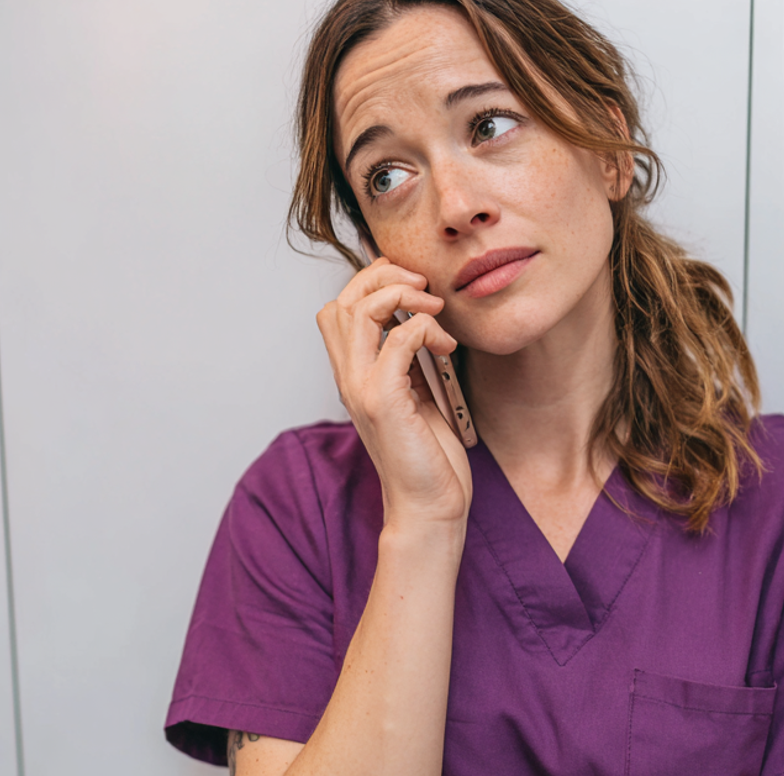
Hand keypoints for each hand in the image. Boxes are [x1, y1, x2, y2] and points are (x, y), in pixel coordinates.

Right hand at [316, 257, 472, 528]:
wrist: (429, 507)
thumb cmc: (428, 457)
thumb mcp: (415, 395)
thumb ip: (406, 360)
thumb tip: (418, 320)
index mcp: (353, 375)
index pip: (338, 308)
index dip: (370, 282)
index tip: (413, 284)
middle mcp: (349, 379)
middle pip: (340, 301)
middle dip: (382, 277)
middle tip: (423, 285)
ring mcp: (362, 390)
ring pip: (358, 312)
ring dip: (401, 295)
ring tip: (434, 307)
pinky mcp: (384, 402)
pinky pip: (398, 339)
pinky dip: (425, 328)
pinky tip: (446, 345)